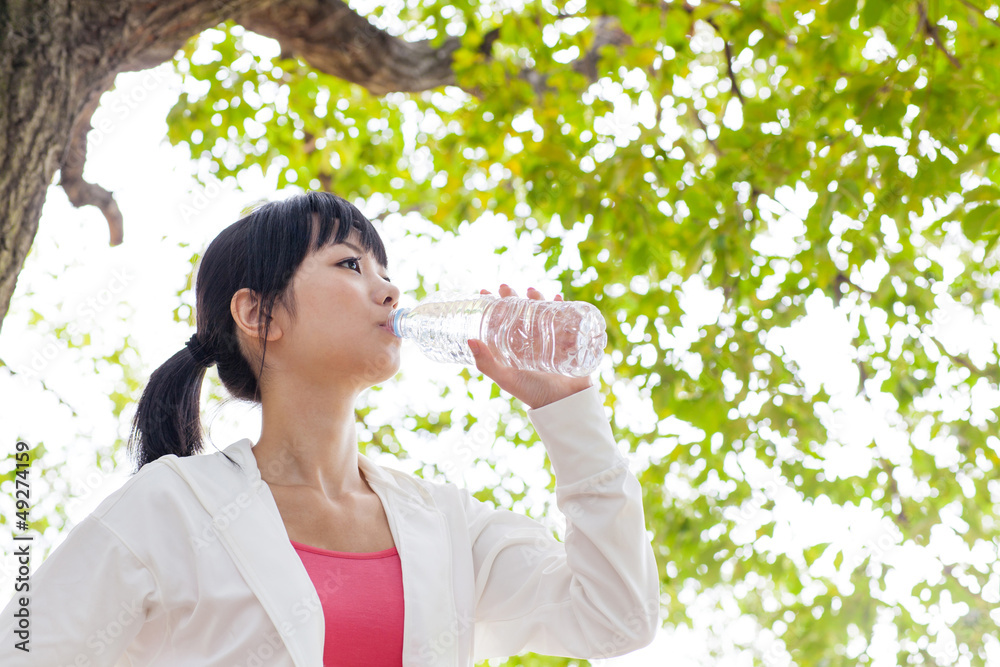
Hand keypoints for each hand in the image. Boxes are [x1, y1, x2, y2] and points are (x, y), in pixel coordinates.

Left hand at [467, 284, 594, 409]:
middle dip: (513, 297)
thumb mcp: (506, 378)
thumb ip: (487, 363)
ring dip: (538, 298)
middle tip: (505, 286)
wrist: (563, 403)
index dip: (492, 306)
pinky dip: (563, 307)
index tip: (483, 292)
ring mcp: (549, 339)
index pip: (500, 321)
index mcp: (513, 348)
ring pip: (542, 312)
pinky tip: (558, 298)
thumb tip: (469, 339)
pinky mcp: (567, 340)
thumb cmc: (531, 392)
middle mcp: (530, 341)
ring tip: (531, 290)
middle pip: (520, 313)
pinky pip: (565, 319)